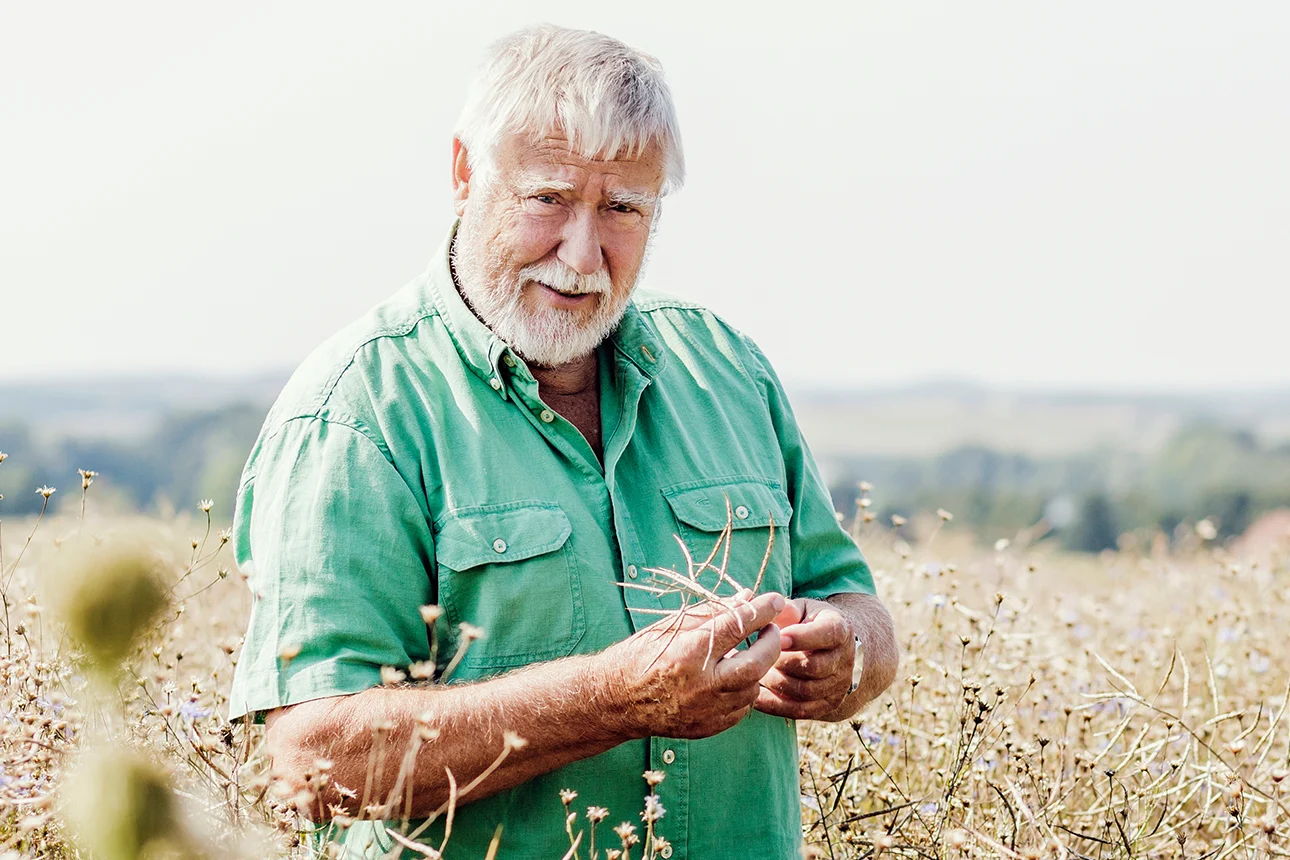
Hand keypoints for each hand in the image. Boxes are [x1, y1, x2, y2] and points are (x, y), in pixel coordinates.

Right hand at [606, 591, 785, 739]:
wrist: (616, 699)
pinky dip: (743, 691)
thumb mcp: (670, 626)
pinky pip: (740, 709)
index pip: (737, 624)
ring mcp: (705, 710)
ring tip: (747, 654)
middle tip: (771, 630)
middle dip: (771, 643)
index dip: (761, 610)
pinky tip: (733, 679)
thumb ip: (711, 613)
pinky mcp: (707, 727)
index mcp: (688, 651)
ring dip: (756, 668)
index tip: (775, 600)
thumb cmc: (640, 655)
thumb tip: (746, 597)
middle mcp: (700, 683)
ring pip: (752, 688)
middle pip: (756, 663)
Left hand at [754, 598, 855, 719]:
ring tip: (756, 673)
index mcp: (840, 629)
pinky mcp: (828, 705)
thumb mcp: (803, 609)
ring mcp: (838, 685)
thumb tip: (771, 611)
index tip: (777, 637)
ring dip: (776, 683)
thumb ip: (787, 609)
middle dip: (781, 662)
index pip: (827, 634)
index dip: (802, 637)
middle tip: (758, 656)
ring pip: (804, 690)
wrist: (833, 651)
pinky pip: (800, 710)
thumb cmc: (809, 624)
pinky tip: (756, 696)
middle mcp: (844, 659)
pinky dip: (775, 705)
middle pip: (812, 666)